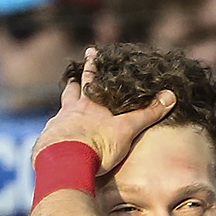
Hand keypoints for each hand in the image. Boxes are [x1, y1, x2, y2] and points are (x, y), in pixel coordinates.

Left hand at [34, 64, 177, 179]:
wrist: (65, 164)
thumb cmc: (97, 144)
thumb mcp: (127, 129)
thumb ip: (147, 114)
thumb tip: (170, 95)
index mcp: (89, 104)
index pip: (92, 78)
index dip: (93, 64)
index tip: (91, 51)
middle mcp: (69, 111)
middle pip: (70, 93)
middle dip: (73, 86)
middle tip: (72, 80)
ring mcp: (55, 127)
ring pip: (59, 114)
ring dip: (63, 113)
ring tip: (64, 116)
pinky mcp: (45, 144)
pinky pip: (50, 137)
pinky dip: (54, 137)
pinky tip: (56, 144)